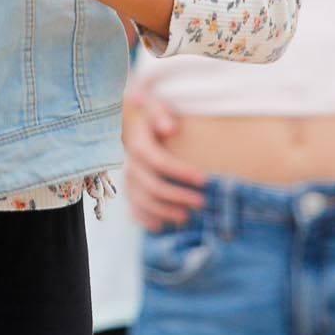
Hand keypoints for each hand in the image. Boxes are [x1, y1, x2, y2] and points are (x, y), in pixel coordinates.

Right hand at [122, 92, 206, 230]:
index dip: (180, 172)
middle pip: (152, 186)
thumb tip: (170, 128)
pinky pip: (135, 210)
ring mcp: (129, 180)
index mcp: (139, 143)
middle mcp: (131, 164)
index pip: (158, 161)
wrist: (142, 126)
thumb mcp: (158, 108)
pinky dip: (147, 220)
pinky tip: (163, 226)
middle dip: (178, 196)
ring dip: (166, 212)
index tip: (205, 180)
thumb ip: (162, 113)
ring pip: (143, 202)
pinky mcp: (130, 191)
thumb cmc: (157, 116)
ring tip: (188, 217)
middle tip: (203, 202)